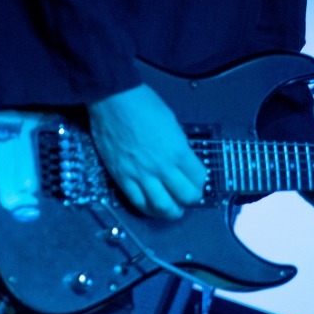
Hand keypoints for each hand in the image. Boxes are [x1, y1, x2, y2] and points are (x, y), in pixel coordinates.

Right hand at [88, 84, 205, 218]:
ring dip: (171, 212)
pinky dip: (148, 209)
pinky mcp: (122, 178)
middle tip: (188, 198)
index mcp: (178, 151)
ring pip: (162, 206)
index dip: (200, 181)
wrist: (113, 100)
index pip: (198, 178)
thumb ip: (178, 146)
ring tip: (173, 211)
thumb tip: (181, 160)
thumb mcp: (172, 123)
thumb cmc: (145, 105)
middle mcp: (163, 167)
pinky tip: (152, 208)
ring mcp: (141, 175)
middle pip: (185, 196)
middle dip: (190, 199)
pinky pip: (138, 202)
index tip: (196, 180)